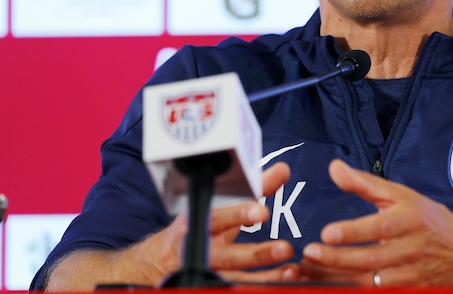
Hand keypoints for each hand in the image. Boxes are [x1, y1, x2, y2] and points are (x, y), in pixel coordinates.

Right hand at [208, 162, 299, 282]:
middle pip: (228, 256)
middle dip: (258, 254)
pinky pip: (235, 290)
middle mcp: (198, 252)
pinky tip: (281, 285)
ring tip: (291, 272)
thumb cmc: (198, 228)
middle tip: (285, 248)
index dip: (238, 215)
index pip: (218, 218)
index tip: (262, 212)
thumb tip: (283, 170)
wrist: (160, 262)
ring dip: (265, 278)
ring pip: (235, 280)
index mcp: (198, 224)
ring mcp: (204, 275)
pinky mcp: (208, 287)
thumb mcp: (219, 208)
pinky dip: (259, 288)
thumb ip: (253, 190)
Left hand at [300, 159, 452, 285]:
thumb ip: (365, 183)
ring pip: (369, 283)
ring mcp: (410, 277)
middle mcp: (410, 250)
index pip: (380, 228)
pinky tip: (328, 286)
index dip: (354, 232)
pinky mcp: (408, 293)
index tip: (327, 233)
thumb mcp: (402, 195)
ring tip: (310, 271)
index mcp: (410, 221)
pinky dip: (351, 291)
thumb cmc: (429, 220)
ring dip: (337, 278)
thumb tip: (334, 168)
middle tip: (310, 254)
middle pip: (371, 260)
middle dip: (337, 259)